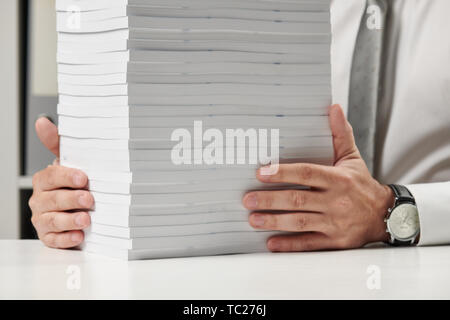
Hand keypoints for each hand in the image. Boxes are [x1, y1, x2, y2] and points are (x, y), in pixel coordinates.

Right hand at [29, 117, 92, 248]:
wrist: (74, 210)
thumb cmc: (71, 186)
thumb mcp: (68, 164)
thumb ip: (56, 144)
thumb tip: (43, 122)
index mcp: (45, 181)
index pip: (51, 176)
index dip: (67, 177)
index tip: (84, 178)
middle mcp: (41, 200)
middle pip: (52, 199)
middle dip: (71, 199)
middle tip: (89, 199)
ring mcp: (43, 219)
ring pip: (52, 220)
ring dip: (70, 220)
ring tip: (86, 219)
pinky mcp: (49, 237)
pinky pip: (54, 240)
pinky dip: (66, 238)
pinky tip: (78, 236)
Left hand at [243, 105, 393, 251]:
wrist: (385, 216)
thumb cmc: (361, 185)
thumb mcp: (352, 158)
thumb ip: (340, 134)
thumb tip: (334, 108)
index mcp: (337, 178)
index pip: (306, 173)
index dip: (282, 172)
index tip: (261, 172)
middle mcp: (335, 201)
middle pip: (297, 200)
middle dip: (270, 200)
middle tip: (247, 199)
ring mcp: (335, 223)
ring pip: (300, 222)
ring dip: (274, 221)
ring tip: (253, 219)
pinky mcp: (334, 242)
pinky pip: (309, 244)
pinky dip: (289, 245)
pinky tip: (271, 243)